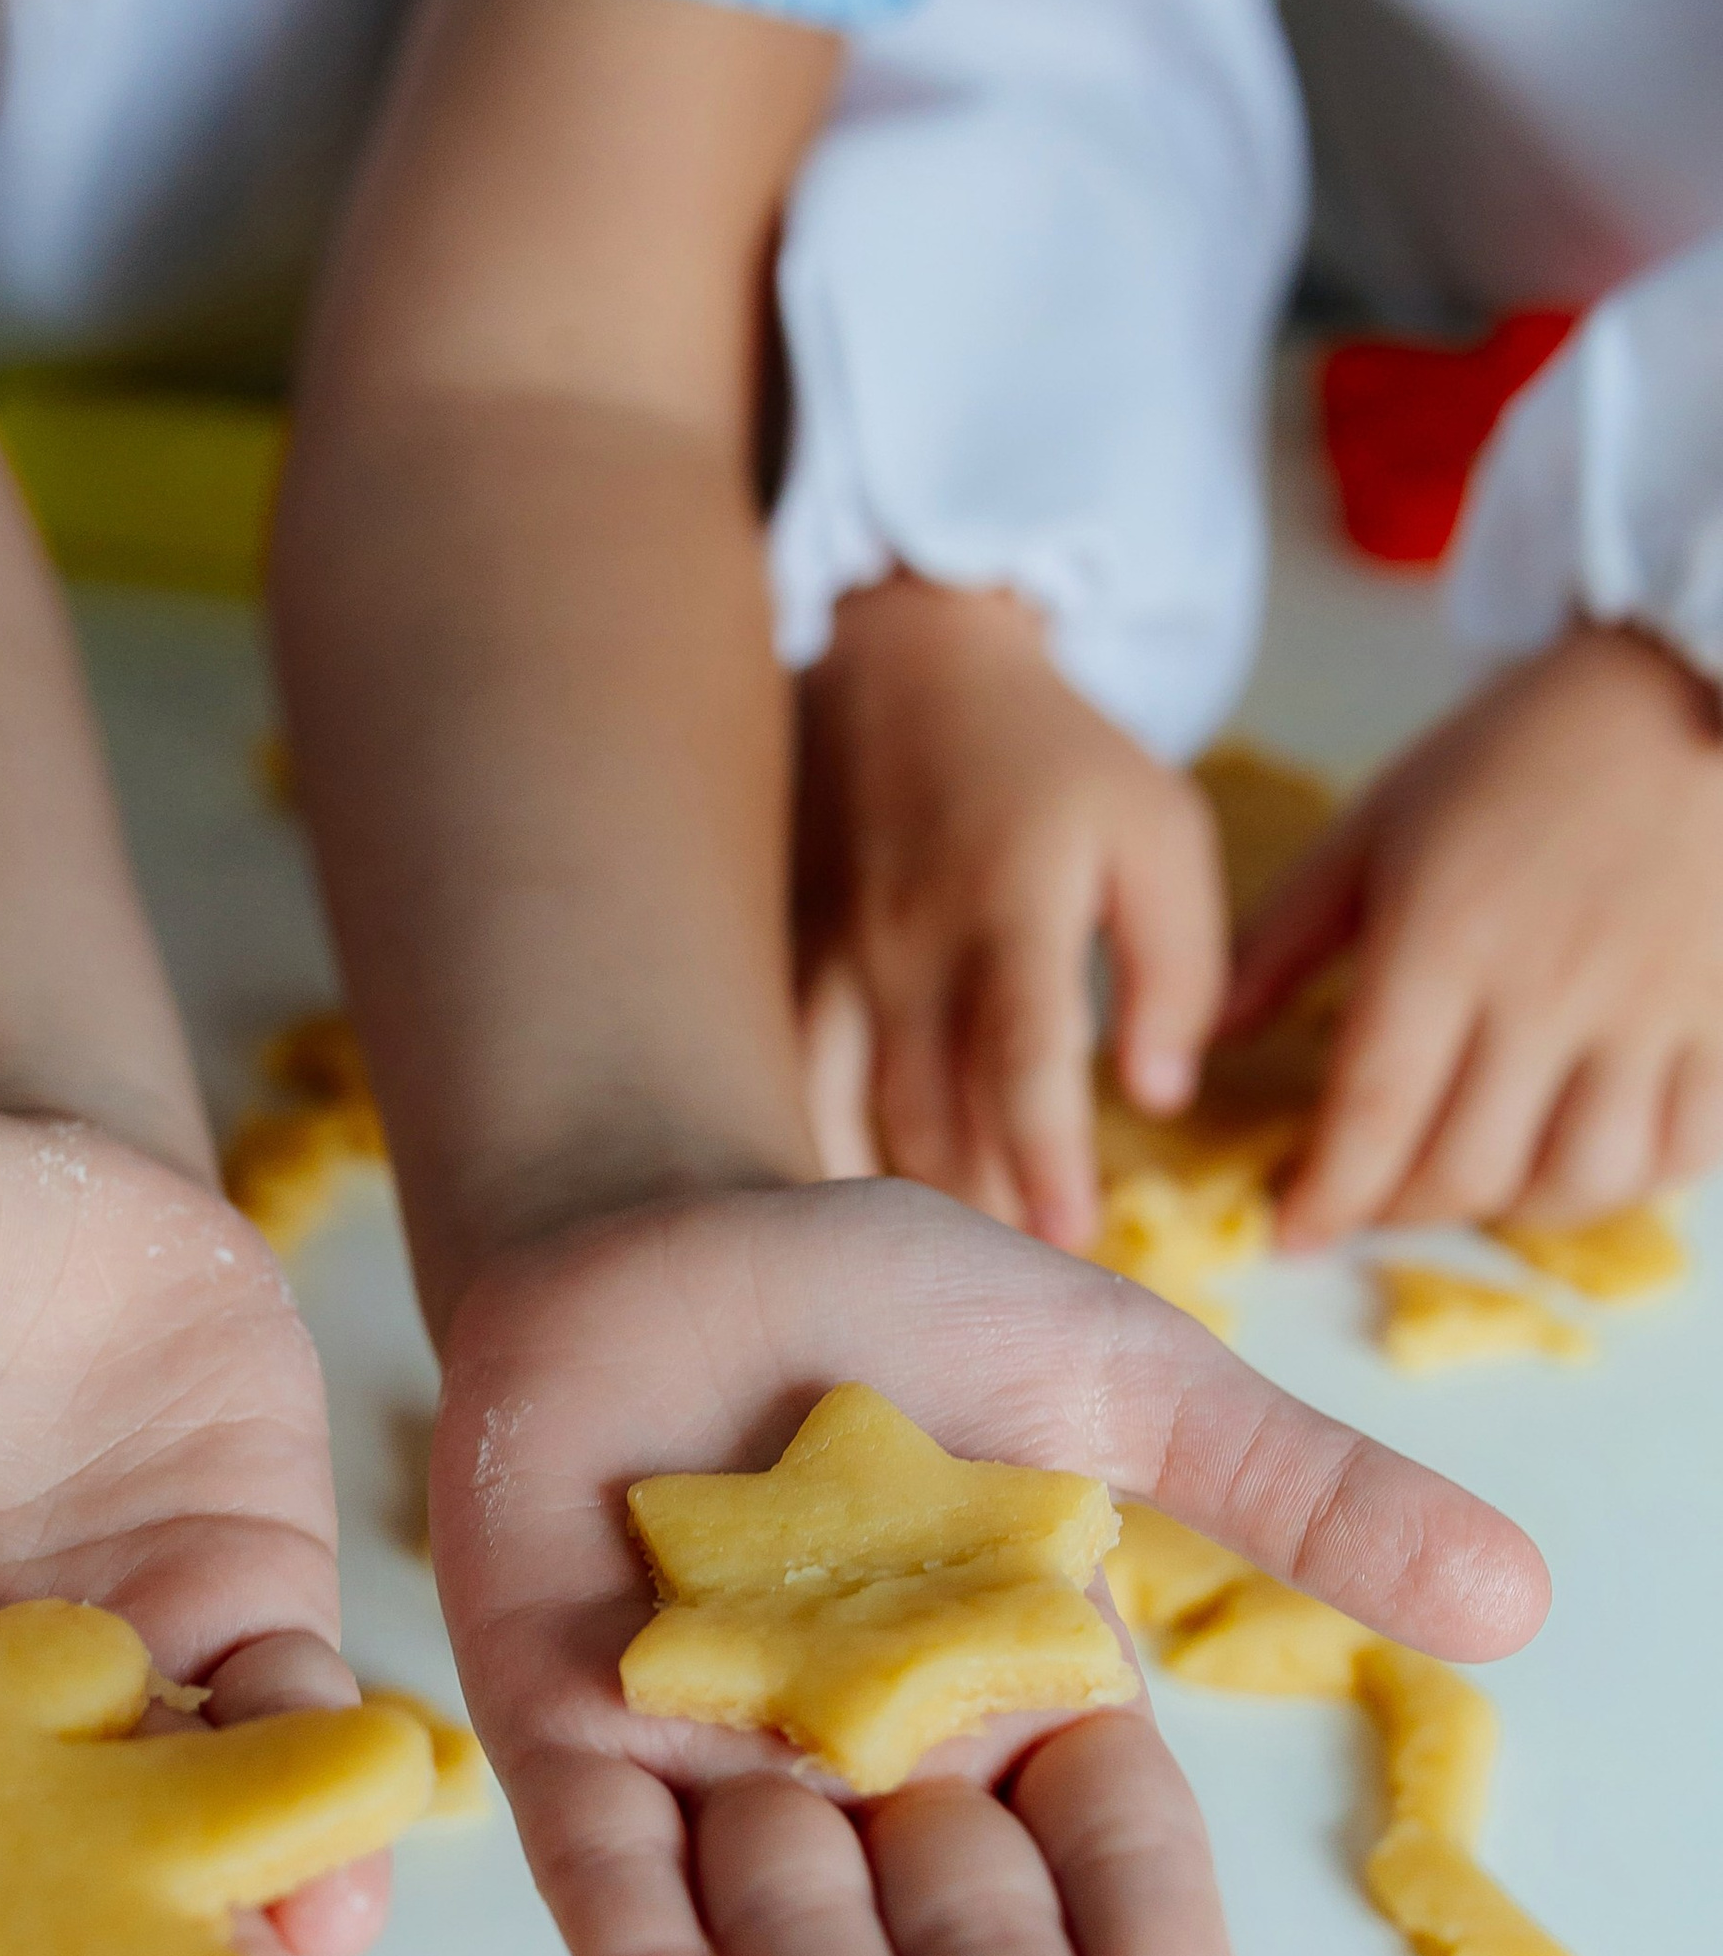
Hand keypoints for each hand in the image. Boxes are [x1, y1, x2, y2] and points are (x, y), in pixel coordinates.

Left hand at [430, 1177, 1546, 1955]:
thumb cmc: (889, 1300)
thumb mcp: (1119, 1376)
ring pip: (803, 1944)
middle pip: (971, 1948)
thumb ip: (1296, 1490)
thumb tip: (1518, 1597)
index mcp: (1027, 1699)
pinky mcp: (569, 1729)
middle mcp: (880, 1763)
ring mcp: (720, 1755)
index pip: (1113, 1877)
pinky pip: (613, 1875)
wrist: (657, 1218)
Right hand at [802, 574, 1227, 1246]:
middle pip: (929, 1118)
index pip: (1022, 1064)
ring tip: (942, 1271)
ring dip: (892, 1205)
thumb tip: (1159, 1096)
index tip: (1073, 1242)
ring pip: (840, 1115)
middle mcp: (904, 944)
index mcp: (1009, 908)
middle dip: (981, 1216)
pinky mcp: (776, 966)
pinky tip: (841, 1221)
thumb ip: (1179, 963)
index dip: (1045, 1164)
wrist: (902, 662)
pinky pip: (781, 1085)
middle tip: (1026, 1292)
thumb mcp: (1160, 829)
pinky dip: (811, 1154)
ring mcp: (824, 959)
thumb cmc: (1050, 759)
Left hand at [1234, 624, 1722, 1246]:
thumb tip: (1201, 1039)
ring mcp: (1652, 1013)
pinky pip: (1679, 1153)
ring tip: (1463, 1183)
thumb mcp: (1378, 827)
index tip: (1291, 1232)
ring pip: (1574, 1181)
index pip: (1376, 1113)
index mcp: (1448, 937)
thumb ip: (1282, 939)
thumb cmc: (1517, 754)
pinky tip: (1572, 1157)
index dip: (1327, 1196)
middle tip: (1366, 1201)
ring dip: (1505, 1208)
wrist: (1689, 689)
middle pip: (1467, 1166)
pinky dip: (1620, 1183)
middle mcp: (1551, 990)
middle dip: (1398, 1209)